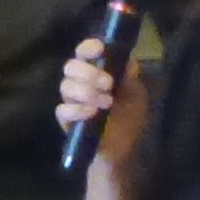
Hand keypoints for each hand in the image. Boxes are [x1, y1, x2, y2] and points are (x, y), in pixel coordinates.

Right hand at [55, 38, 149, 168]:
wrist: (122, 152)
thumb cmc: (128, 121)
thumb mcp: (136, 98)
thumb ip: (131, 80)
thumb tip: (129, 62)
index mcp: (97, 72)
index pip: (85, 53)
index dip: (88, 47)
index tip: (99, 49)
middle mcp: (80, 83)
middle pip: (71, 66)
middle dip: (89, 72)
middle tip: (108, 84)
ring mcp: (71, 102)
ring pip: (65, 86)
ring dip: (86, 92)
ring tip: (106, 103)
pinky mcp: (66, 121)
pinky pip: (62, 110)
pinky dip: (77, 110)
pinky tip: (92, 113)